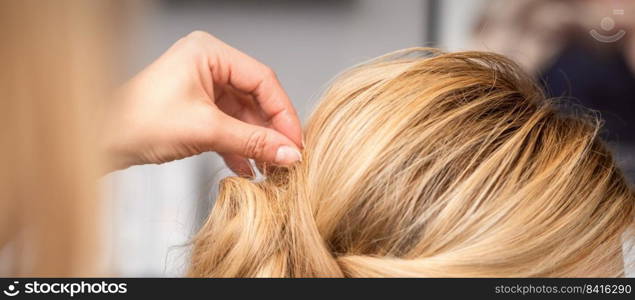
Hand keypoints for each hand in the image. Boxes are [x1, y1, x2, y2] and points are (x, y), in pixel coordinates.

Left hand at [103, 31, 302, 175]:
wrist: (100, 141)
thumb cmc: (139, 122)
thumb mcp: (205, 131)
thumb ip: (252, 141)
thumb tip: (289, 153)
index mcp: (209, 52)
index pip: (262, 79)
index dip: (283, 112)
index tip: (295, 141)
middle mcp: (208, 64)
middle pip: (254, 97)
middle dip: (270, 130)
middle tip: (287, 156)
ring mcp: (201, 86)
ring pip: (242, 114)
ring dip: (255, 142)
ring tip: (271, 167)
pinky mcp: (195, 107)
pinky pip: (227, 124)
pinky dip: (238, 146)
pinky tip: (249, 167)